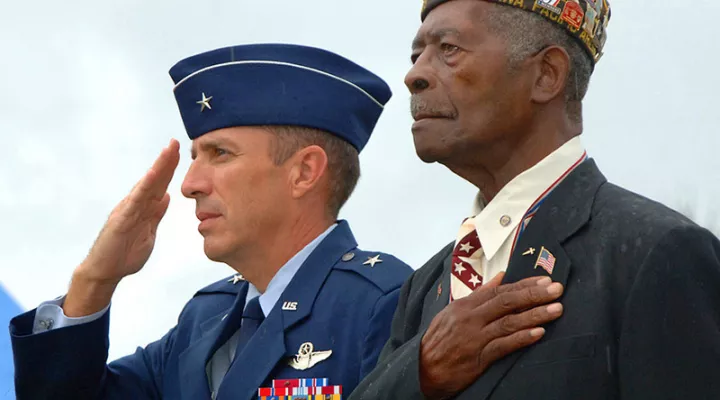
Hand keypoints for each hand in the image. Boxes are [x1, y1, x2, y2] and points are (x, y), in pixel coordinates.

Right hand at [64, 139, 179, 316]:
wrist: (104, 272)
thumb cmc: (124, 253)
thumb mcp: (148, 232)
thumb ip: (156, 214)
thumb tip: (167, 197)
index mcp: (143, 208)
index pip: (159, 185)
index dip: (170, 169)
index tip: (182, 153)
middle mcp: (135, 205)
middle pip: (154, 180)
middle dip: (165, 162)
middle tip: (176, 142)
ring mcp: (127, 211)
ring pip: (145, 186)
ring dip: (157, 168)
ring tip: (168, 152)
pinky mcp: (121, 221)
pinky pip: (134, 202)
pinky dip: (143, 189)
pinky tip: (152, 176)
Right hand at [419, 272, 563, 398]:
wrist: (422, 368)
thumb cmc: (439, 339)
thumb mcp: (453, 311)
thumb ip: (479, 294)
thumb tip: (500, 277)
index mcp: (466, 305)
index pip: (500, 290)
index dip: (524, 285)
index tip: (545, 280)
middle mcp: (471, 318)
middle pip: (507, 302)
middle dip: (534, 295)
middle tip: (557, 290)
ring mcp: (475, 337)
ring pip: (509, 322)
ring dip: (535, 315)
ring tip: (556, 310)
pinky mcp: (478, 357)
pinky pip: (503, 346)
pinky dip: (521, 338)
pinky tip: (539, 333)